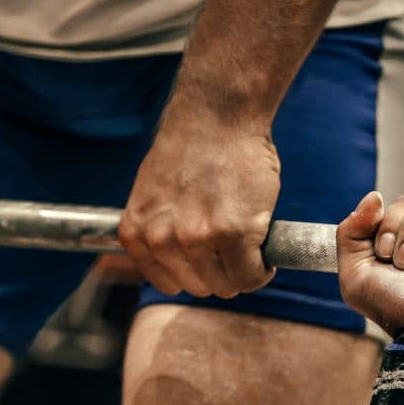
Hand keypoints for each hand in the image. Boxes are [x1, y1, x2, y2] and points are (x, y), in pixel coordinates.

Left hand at [119, 124, 278, 297]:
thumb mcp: (154, 196)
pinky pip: (251, 275)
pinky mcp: (234, 234)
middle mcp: (162, 240)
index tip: (212, 263)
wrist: (216, 117)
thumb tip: (180, 265)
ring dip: (243, 273)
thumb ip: (160, 231)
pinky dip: (263, 271)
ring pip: (227, 285)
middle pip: (200, 287)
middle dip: (221, 274)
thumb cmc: (191, 151)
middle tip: (236, 252)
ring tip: (252, 251)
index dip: (195, 274)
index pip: (167, 283)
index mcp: (137, 234)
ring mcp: (197, 239)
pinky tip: (266, 256)